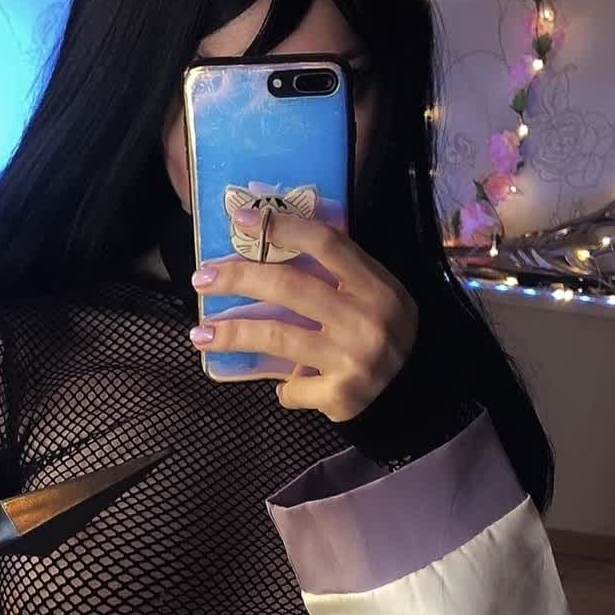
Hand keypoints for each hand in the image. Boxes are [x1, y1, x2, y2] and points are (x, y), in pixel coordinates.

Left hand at [189, 204, 417, 420]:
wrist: (416, 391)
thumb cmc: (383, 332)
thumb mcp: (375, 294)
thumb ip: (336, 275)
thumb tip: (268, 249)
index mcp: (375, 285)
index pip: (326, 243)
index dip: (281, 227)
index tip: (240, 220)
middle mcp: (365, 318)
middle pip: (289, 286)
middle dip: (238, 278)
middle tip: (202, 278)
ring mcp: (354, 358)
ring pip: (277, 338)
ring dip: (231, 334)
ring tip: (199, 334)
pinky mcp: (341, 395)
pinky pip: (292, 387)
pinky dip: (281, 387)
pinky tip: (277, 385)